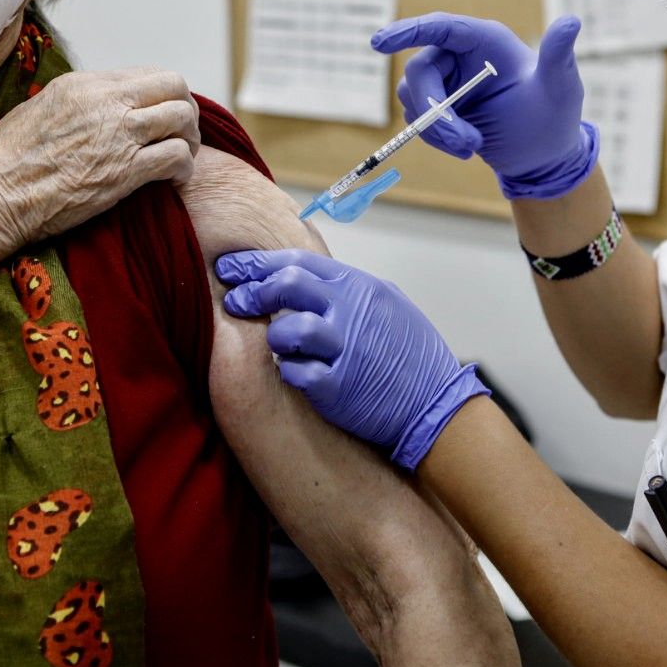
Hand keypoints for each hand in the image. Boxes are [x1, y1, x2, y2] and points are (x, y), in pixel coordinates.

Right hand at [0, 67, 199, 244]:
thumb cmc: (3, 163)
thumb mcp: (40, 111)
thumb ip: (78, 105)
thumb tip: (101, 111)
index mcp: (83, 84)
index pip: (144, 74)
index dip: (160, 96)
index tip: (159, 116)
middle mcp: (105, 102)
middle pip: (173, 85)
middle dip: (184, 109)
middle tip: (180, 133)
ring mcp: (118, 134)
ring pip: (182, 117)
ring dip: (189, 138)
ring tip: (181, 157)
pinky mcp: (126, 171)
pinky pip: (178, 157)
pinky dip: (184, 169)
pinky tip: (173, 181)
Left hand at [215, 249, 488, 470]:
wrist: (436, 405)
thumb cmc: (410, 354)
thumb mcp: (387, 304)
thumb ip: (346, 290)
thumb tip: (299, 277)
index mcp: (360, 288)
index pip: (297, 261)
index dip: (257, 263)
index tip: (230, 267)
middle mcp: (351, 313)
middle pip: (287, 285)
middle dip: (252, 292)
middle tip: (234, 301)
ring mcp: (345, 350)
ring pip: (287, 330)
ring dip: (274, 337)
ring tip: (280, 345)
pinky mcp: (338, 388)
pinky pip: (294, 372)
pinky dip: (288, 371)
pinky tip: (294, 373)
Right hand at [372, 13, 597, 199]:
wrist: (541, 155)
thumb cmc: (555, 115)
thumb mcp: (561, 87)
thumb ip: (558, 56)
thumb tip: (572, 22)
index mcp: (484, 40)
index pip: (439, 27)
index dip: (407, 32)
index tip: (378, 44)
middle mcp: (459, 55)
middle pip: (420, 71)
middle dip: (436, 111)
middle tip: (465, 142)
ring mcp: (445, 80)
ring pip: (413, 98)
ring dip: (437, 130)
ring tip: (473, 146)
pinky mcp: (436, 105)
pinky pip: (416, 118)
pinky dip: (435, 138)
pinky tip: (467, 148)